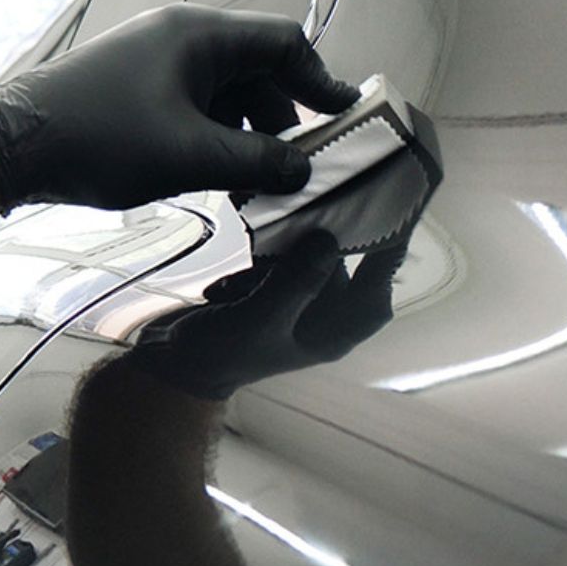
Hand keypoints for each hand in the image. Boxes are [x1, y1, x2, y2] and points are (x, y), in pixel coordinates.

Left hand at [0, 3, 358, 209]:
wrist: (15, 145)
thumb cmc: (97, 139)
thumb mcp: (191, 158)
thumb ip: (258, 164)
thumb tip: (300, 170)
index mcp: (200, 36)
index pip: (284, 43)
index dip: (320, 81)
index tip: (343, 115)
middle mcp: (181, 37)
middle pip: (257, 71)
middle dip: (281, 122)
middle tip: (294, 168)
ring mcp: (156, 59)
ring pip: (225, 93)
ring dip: (246, 136)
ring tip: (249, 184)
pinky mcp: (135, 85)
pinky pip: (195, 104)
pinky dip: (214, 136)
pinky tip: (213, 176)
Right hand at [127, 231, 403, 399]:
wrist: (172, 368)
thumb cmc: (221, 354)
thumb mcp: (260, 319)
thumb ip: (296, 282)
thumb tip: (329, 241)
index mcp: (331, 335)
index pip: (375, 295)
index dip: (390, 258)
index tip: (394, 215)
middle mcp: (319, 319)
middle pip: (343, 269)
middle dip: (330, 237)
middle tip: (324, 197)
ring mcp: (292, 304)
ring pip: (306, 259)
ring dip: (286, 245)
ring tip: (263, 234)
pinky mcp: (265, 293)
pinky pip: (276, 262)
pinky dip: (260, 255)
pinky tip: (236, 261)